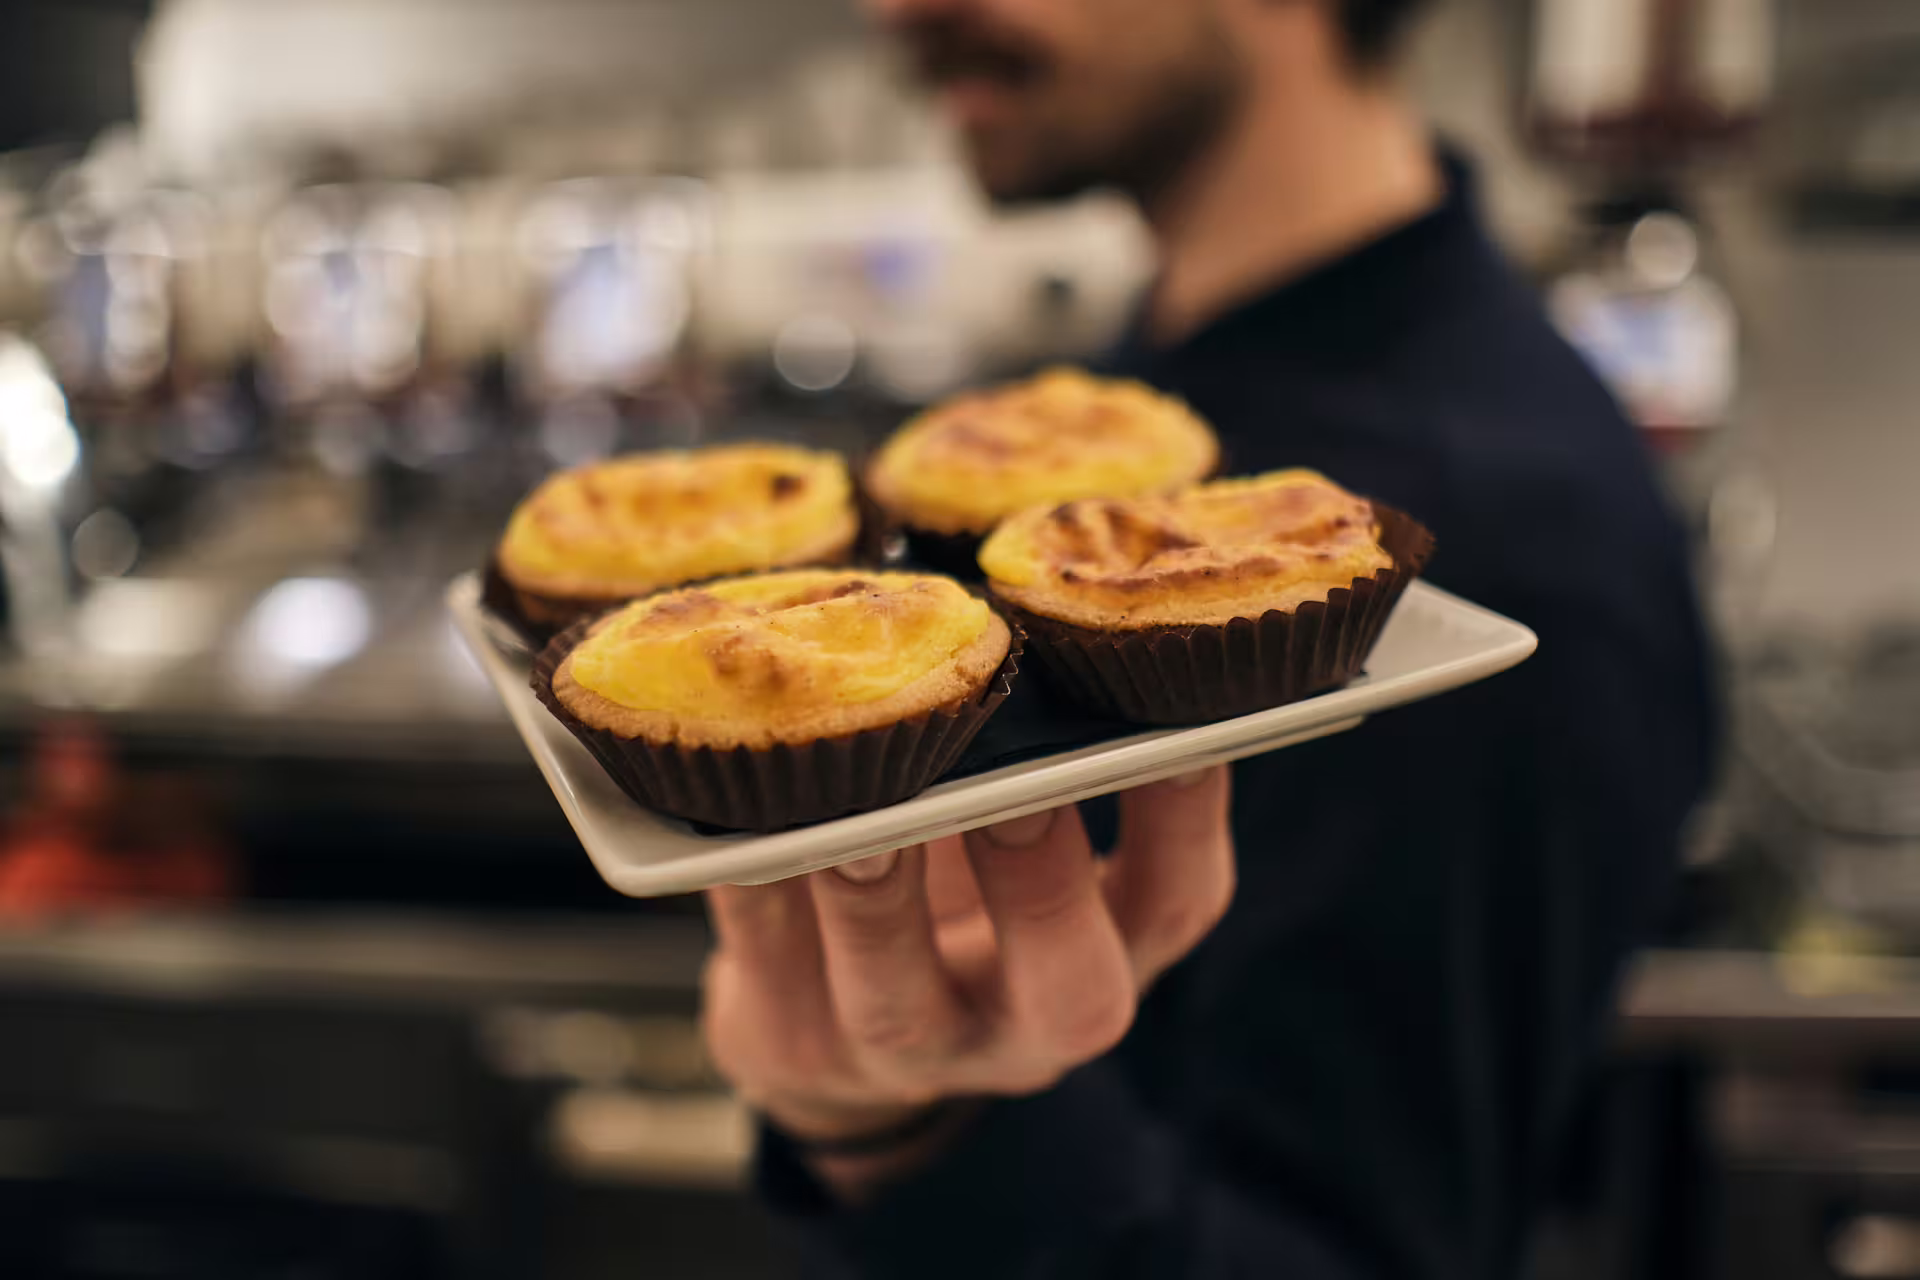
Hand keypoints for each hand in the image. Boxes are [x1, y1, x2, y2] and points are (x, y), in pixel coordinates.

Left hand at [701, 766, 1233, 1196]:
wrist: (819, 1025)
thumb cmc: (945, 880)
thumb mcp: (1010, 835)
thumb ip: (1031, 754)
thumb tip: (1029, 601)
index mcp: (1103, 955)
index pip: (1178, 900)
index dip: (1187, 815)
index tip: (1173, 720)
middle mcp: (1020, 1026)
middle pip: (1068, 989)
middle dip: (1041, 882)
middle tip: (1011, 789)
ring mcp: (903, 1052)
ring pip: (897, 999)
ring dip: (875, 894)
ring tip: (849, 796)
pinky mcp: (788, 1045)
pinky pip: (766, 959)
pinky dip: (754, 874)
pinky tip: (740, 801)